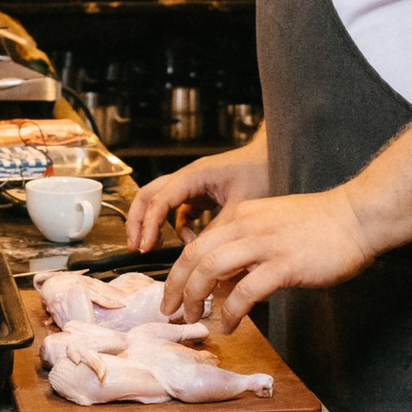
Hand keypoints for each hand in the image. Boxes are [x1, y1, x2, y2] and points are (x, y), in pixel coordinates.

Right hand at [125, 149, 270, 251]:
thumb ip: (219, 228)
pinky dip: (178, 227)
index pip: (160, 200)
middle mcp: (188, 178)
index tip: (145, 247)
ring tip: (150, 247)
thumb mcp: (242, 204)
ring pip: (160, 203)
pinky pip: (179, 212)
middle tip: (135, 247)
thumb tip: (201, 254)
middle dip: (138, 221)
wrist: (276, 157)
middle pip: (148, 196)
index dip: (150, 224)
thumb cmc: (262, 170)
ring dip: (152, 224)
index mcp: (194, 175)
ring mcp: (193, 186)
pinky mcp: (201, 194)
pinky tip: (188, 240)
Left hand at [161, 188, 377, 331]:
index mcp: (241, 215)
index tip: (173, 294)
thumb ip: (245, 247)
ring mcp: (264, 244)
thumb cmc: (320, 225)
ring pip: (211, 270)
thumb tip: (223, 279)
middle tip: (170, 311)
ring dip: (196, 298)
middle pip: (194, 256)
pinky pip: (246, 291)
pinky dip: (231, 311)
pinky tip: (230, 325)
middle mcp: (246, 226)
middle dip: (176, 287)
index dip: (178, 272)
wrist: (357, 216)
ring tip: (193, 319)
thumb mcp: (271, 225)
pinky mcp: (285, 264)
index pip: (197, 244)